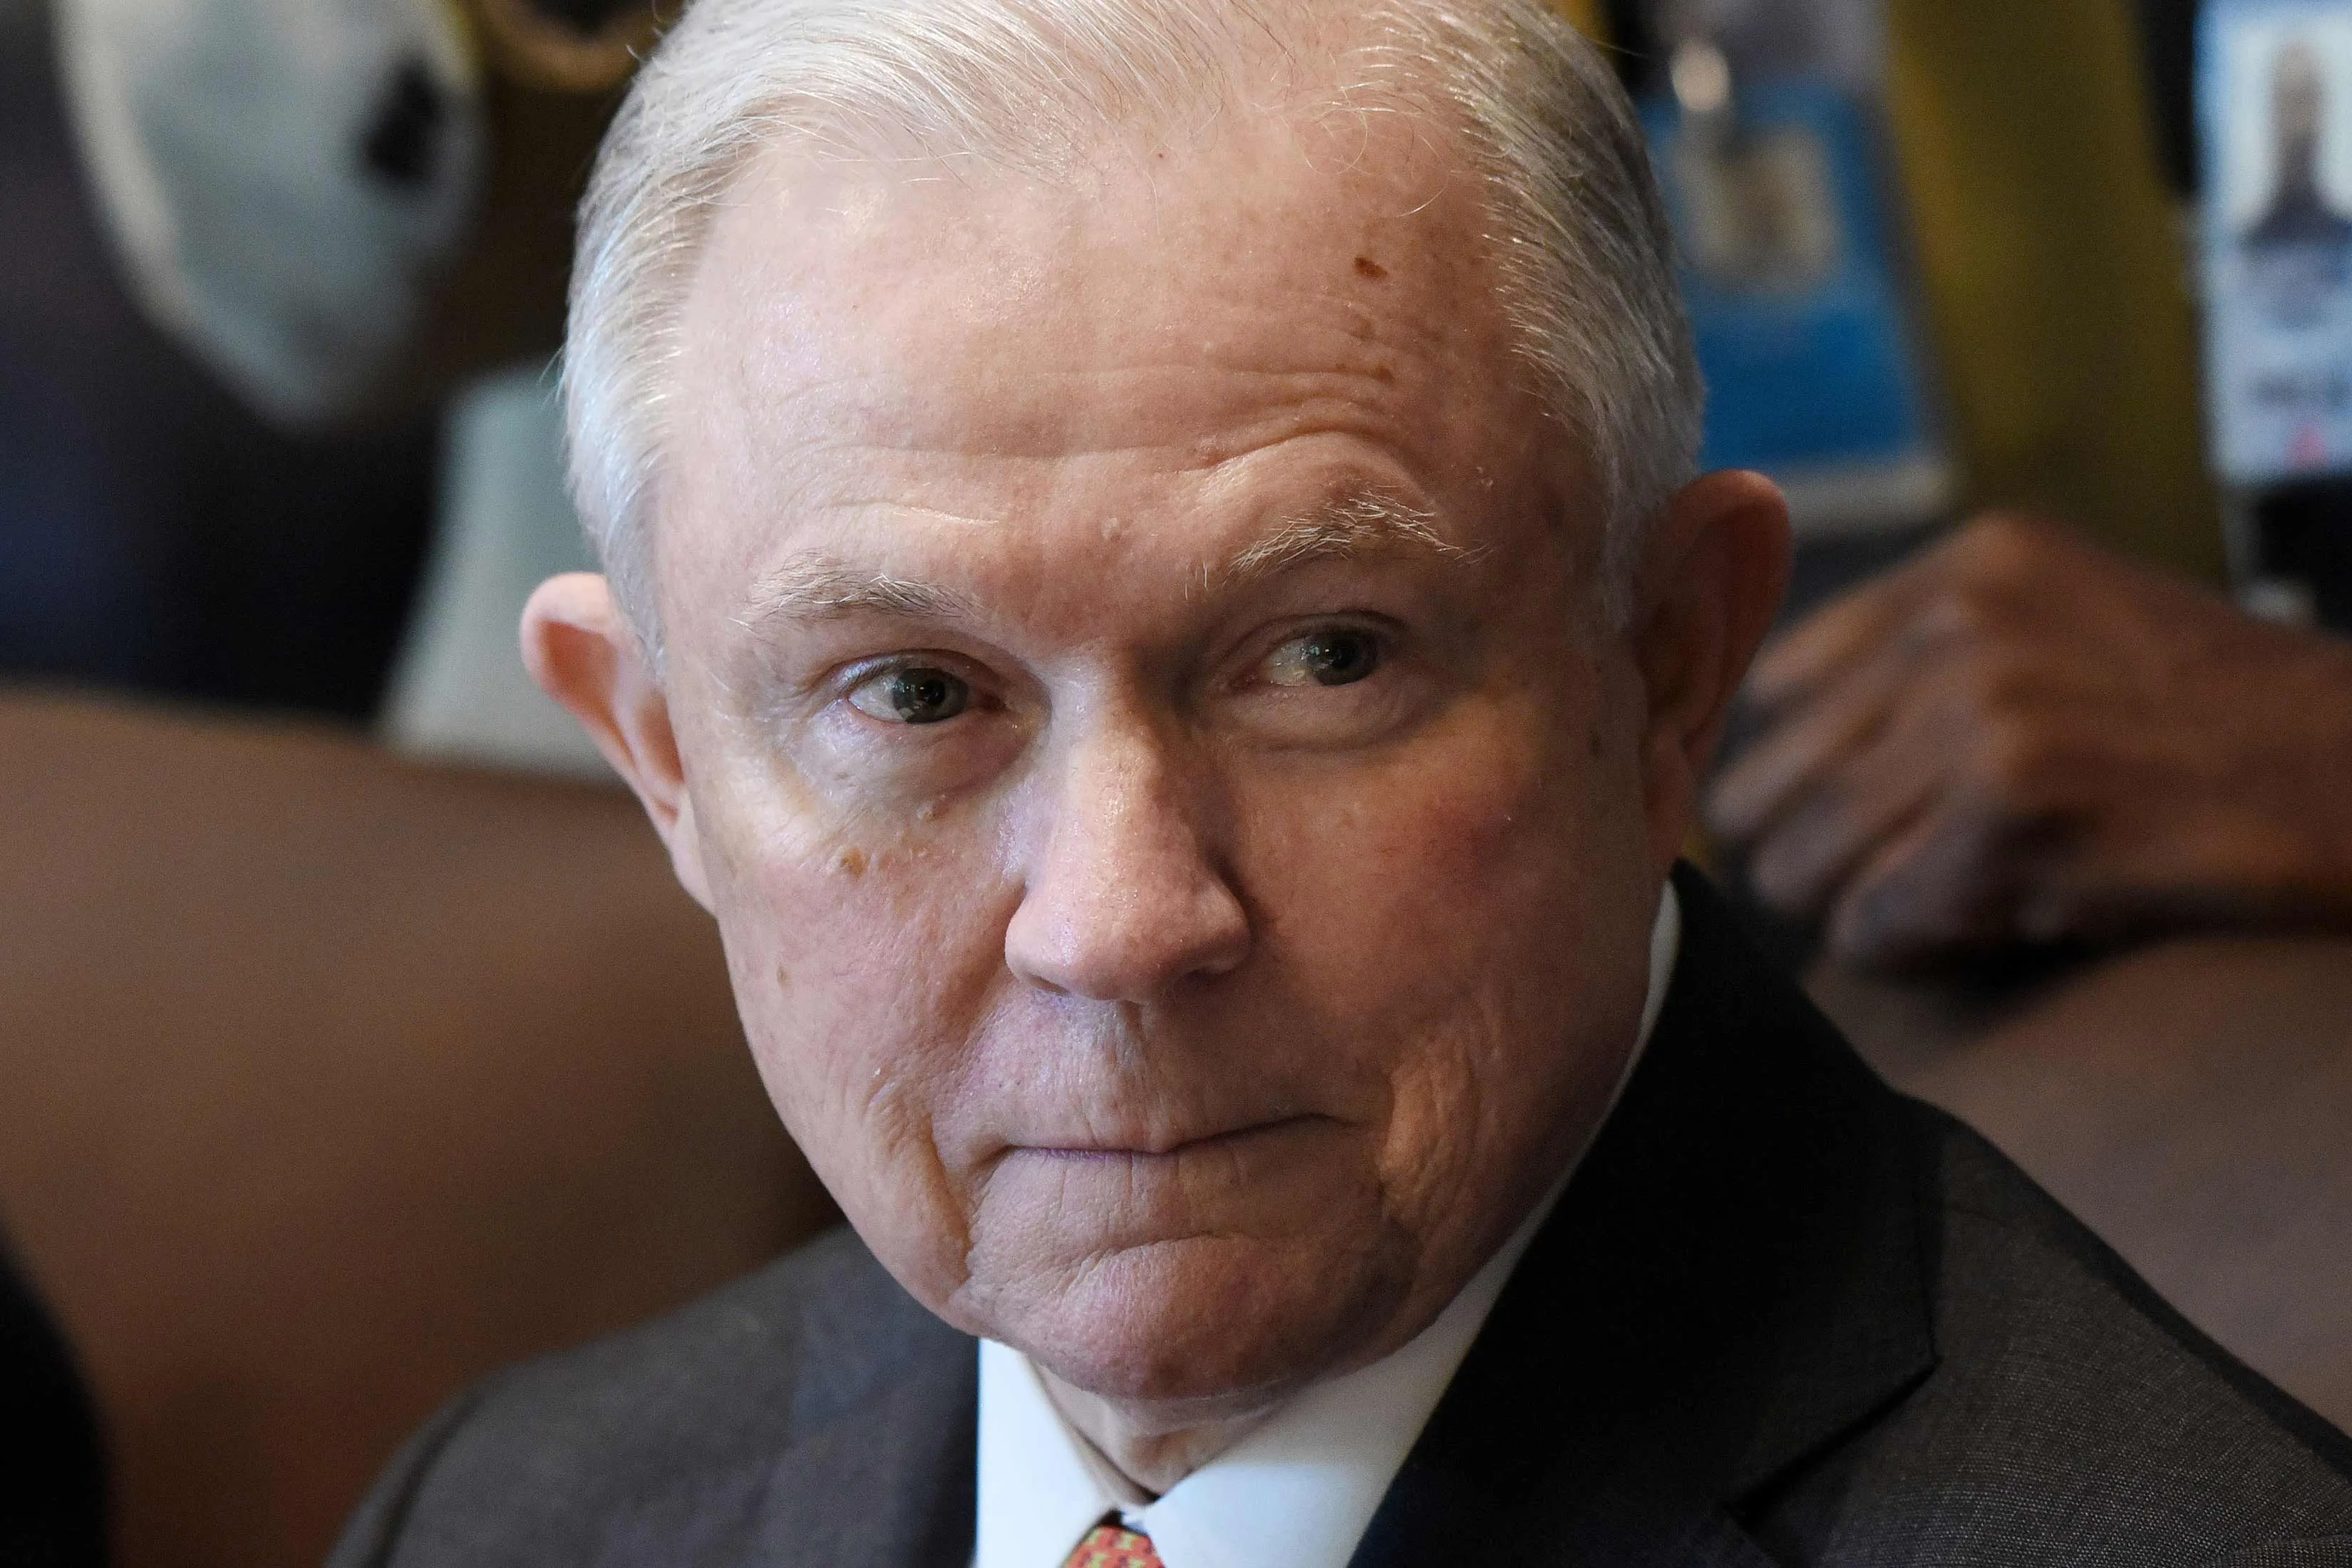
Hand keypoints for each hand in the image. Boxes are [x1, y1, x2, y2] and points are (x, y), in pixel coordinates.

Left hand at [1705, 514, 2351, 968]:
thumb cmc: (2216, 729)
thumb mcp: (2068, 629)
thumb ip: (1923, 658)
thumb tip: (1750, 756)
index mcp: (1967, 568)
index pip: (1771, 692)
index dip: (1806, 778)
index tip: (1860, 818)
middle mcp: (1959, 622)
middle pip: (1763, 787)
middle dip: (1815, 856)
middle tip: (1898, 883)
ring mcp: (1985, 710)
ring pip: (1800, 866)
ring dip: (1863, 911)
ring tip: (1960, 906)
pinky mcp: (2016, 811)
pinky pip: (1873, 924)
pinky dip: (1914, 953)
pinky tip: (1996, 933)